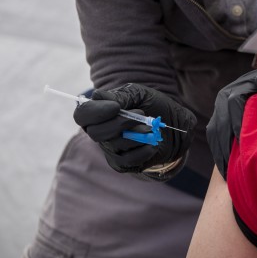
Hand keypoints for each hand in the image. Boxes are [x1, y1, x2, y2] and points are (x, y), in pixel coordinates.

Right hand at [73, 83, 196, 173]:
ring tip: (151, 128)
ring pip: (114, 145)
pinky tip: (152, 143)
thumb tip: (98, 97)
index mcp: (99, 112)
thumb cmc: (153, 106)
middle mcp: (100, 132)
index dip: (95, 112)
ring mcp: (110, 149)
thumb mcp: (139, 94)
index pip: (82, 115)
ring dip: (137, 135)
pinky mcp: (122, 164)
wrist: (174, 126)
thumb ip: (120, 96)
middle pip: (96, 133)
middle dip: (120, 123)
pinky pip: (127, 160)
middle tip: (142, 114)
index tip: (116, 107)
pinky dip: (143, 150)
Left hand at [206, 51, 256, 178]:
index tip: (227, 175)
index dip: (220, 153)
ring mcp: (247, 82)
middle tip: (237, 167)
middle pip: (222, 120)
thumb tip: (243, 173)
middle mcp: (231, 93)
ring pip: (236, 102)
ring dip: (240, 123)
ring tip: (249, 145)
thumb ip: (248, 138)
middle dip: (226, 144)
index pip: (215, 133)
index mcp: (224, 106)